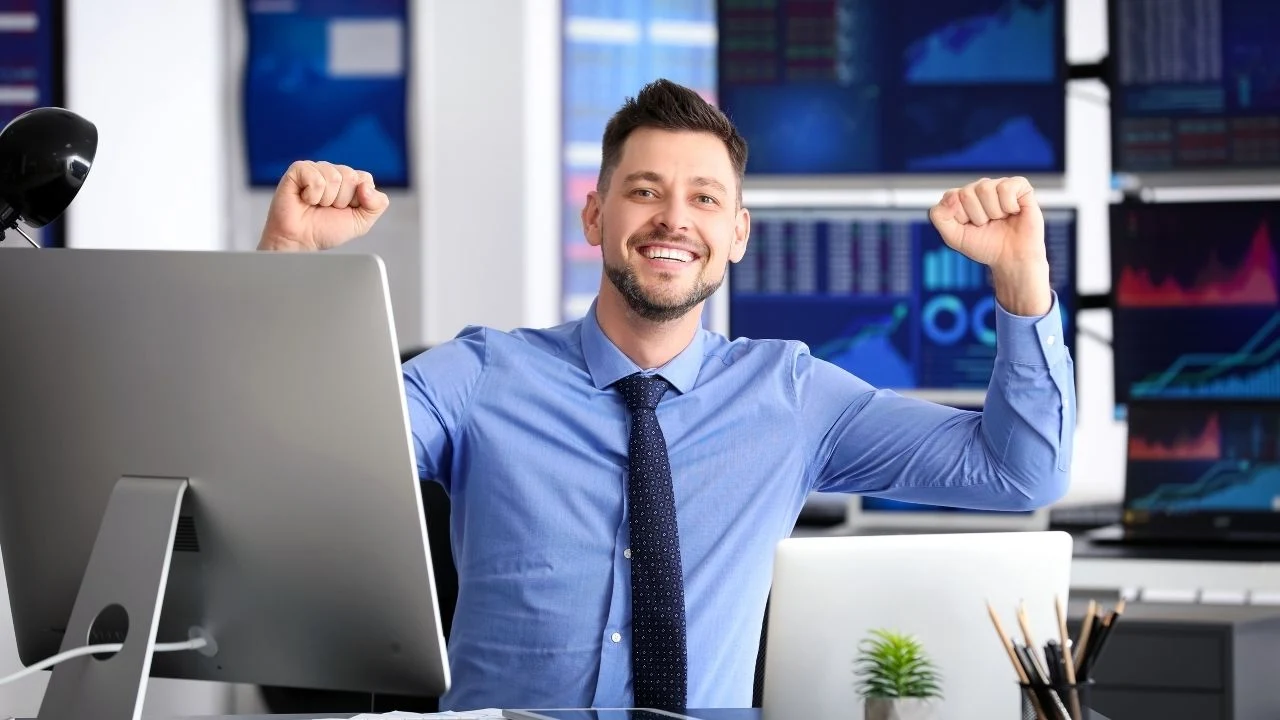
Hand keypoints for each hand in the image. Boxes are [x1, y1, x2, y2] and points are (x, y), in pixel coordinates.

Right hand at [258, 161, 389, 251]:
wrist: (300, 240)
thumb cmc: (326, 230)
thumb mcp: (361, 222)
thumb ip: (377, 205)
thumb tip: (367, 187)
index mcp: (350, 181)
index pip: (365, 179)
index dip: (358, 200)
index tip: (345, 210)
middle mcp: (334, 171)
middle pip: (350, 176)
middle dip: (341, 200)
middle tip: (327, 208)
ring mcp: (316, 168)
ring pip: (334, 177)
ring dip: (326, 199)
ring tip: (316, 205)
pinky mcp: (298, 169)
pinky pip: (316, 178)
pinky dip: (312, 195)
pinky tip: (305, 199)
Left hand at [928, 176, 1051, 316]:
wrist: (1012, 259)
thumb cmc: (985, 246)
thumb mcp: (953, 236)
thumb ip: (940, 216)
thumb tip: (952, 195)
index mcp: (963, 197)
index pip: (951, 197)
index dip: (960, 217)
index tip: (970, 227)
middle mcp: (980, 187)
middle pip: (967, 193)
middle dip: (977, 216)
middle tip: (988, 225)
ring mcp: (1000, 185)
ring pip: (985, 188)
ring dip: (993, 212)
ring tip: (1000, 219)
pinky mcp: (1020, 186)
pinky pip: (1006, 188)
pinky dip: (1009, 206)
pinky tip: (1013, 212)